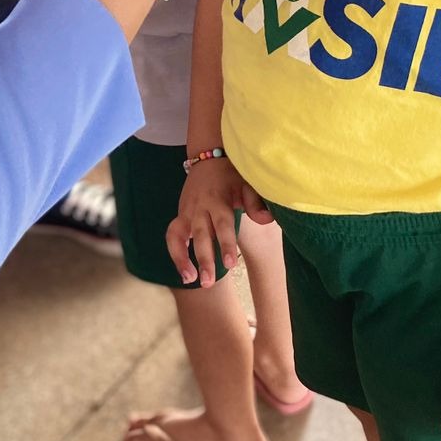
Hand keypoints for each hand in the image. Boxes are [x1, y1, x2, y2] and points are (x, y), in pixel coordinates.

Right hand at [166, 158, 271, 287]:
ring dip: (182, 258)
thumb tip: (267, 219)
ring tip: (190, 280)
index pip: (222, 224)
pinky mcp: (180, 216)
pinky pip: (172, 236)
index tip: (230, 264)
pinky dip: (175, 253)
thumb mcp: (246, 183)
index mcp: (218, 200)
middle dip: (204, 259)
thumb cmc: (231, 174)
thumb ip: (256, 202)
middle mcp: (200, 207)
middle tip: (209, 282)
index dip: (226, 243)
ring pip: (180, 236)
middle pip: (200, 234)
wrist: (207, 158)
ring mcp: (187, 211)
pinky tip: (185, 273)